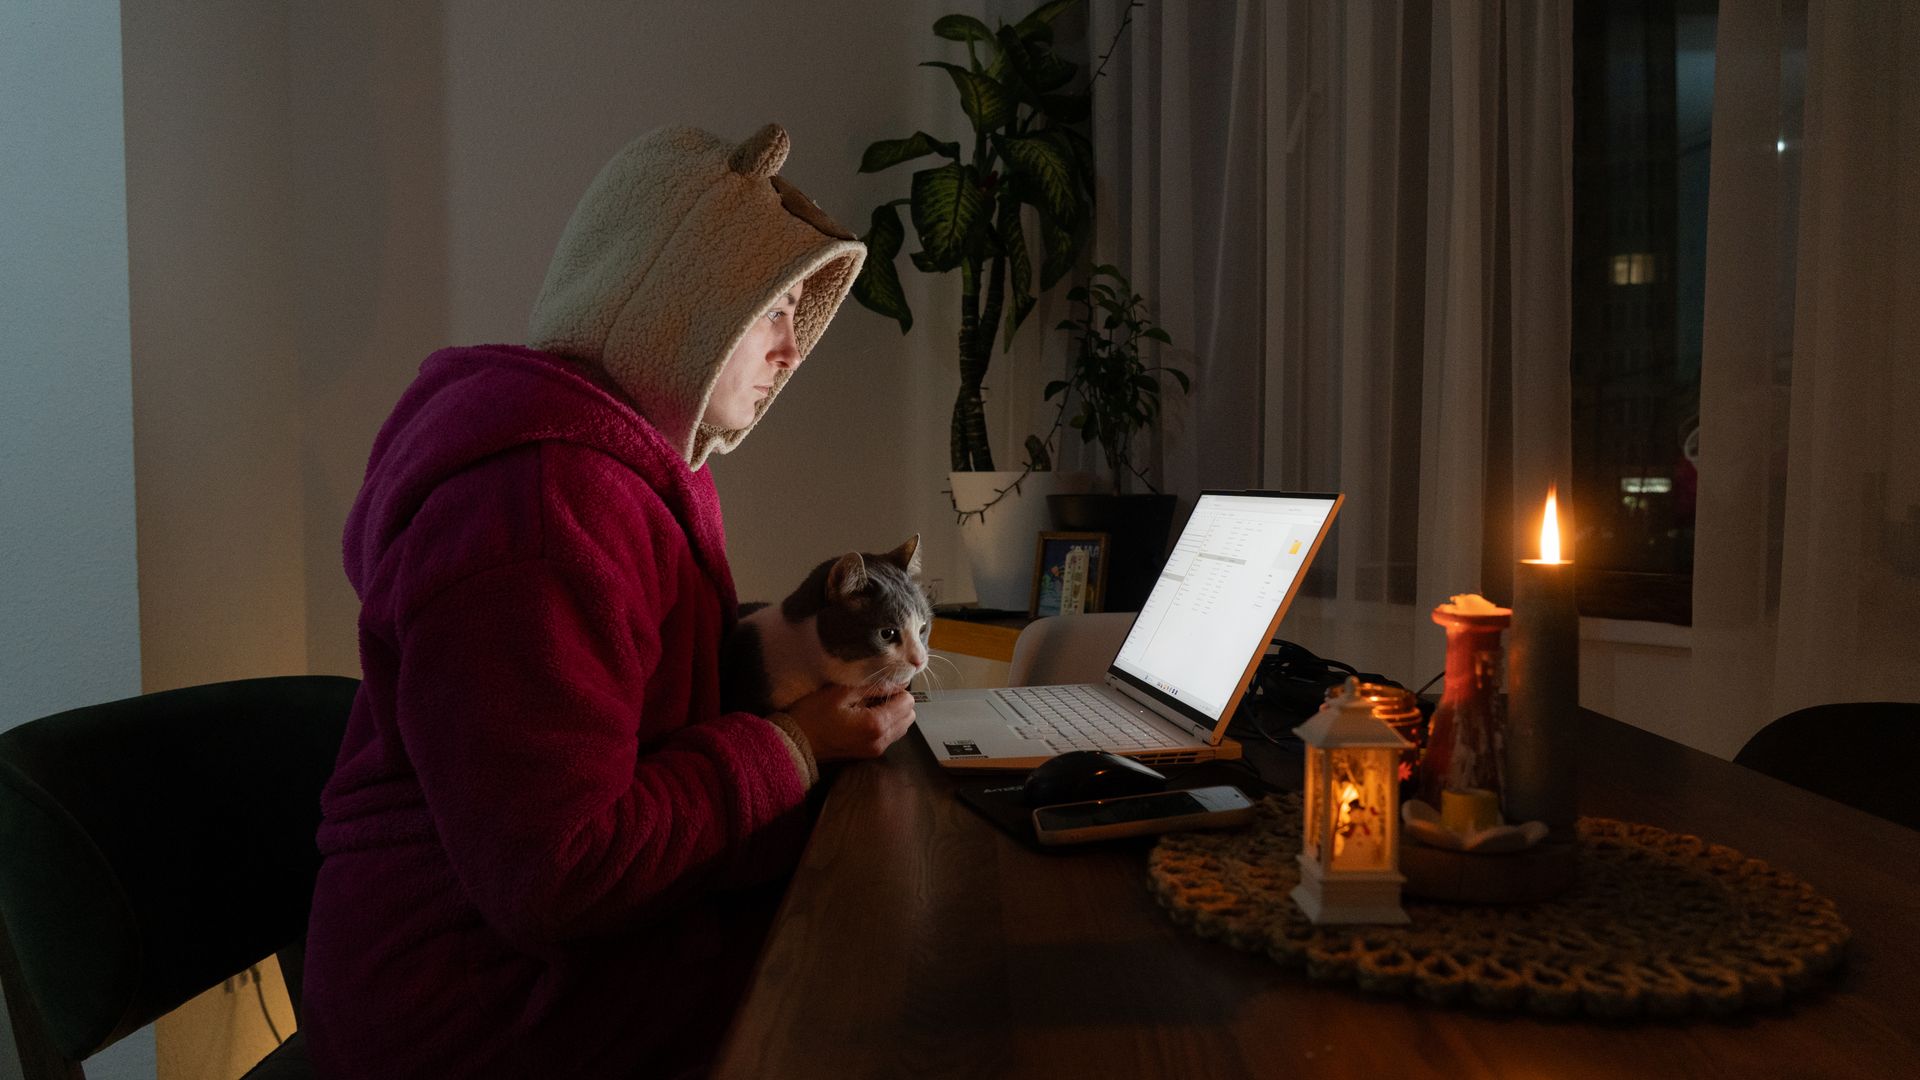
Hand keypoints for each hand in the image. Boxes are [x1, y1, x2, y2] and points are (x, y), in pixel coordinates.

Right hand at [782, 683, 915, 762]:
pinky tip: (864, 717)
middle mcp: (882, 741)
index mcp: (876, 724)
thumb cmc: (813, 714)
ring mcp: (876, 750)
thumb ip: (873, 687)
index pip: (907, 702)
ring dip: (892, 714)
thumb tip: (897, 683)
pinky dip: (884, 724)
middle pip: (908, 717)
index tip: (879, 685)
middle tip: (874, 694)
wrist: (795, 744)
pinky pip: (889, 736)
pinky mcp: (869, 754)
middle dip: (897, 703)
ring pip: (901, 728)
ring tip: (868, 705)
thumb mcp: (840, 693)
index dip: (897, 690)